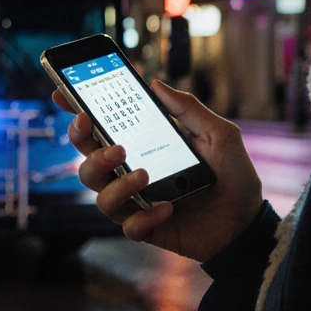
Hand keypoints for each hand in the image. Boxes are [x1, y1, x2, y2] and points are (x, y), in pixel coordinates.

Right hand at [52, 81, 263, 262]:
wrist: (247, 221)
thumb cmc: (232, 176)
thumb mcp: (218, 134)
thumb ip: (189, 109)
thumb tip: (156, 84)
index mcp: (140, 146)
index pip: (99, 129)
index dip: (76, 112)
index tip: (63, 95)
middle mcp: (129, 173)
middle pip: (86, 162)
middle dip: (89, 151)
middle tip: (115, 145)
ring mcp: (135, 202)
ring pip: (99, 195)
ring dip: (117, 184)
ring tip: (144, 175)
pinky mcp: (146, 227)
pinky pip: (129, 225)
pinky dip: (145, 216)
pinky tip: (167, 208)